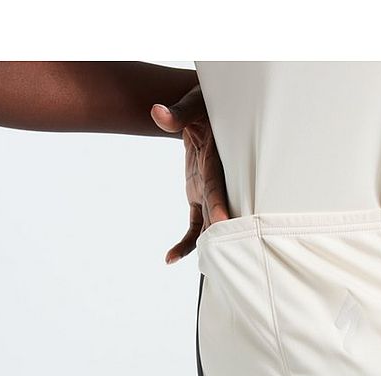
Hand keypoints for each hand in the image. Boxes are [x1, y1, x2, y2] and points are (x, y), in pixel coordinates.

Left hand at [151, 84, 230, 264]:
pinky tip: (170, 259)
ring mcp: (209, 192)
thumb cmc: (205, 105)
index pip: (220, 183)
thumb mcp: (192, 105)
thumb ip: (175, 113)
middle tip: (216, 256)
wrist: (209, 114)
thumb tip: (157, 113)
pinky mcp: (199, 198)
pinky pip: (195, 226)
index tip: (223, 220)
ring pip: (209, 224)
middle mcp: (219, 180)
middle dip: (218, 233)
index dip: (221, 201)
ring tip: (191, 267)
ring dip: (203, 245)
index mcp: (219, 160)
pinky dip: (186, 243)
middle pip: (219, 211)